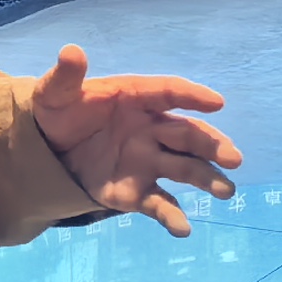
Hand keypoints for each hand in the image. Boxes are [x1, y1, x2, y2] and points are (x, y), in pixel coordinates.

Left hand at [28, 45, 242, 233]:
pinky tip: (183, 229)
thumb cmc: (60, 112)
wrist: (48, 148)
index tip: (217, 102)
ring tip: (225, 190)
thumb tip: (71, 52)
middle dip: (211, 145)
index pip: (168, 92)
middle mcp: (150, 129)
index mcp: (136, 98)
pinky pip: (158, 204)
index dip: (192, 95)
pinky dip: (171, 216)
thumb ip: (67, 75)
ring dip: (206, 178)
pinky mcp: (135, 192)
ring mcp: (146, 162)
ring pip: (183, 169)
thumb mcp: (55, 92)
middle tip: (233, 157)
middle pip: (186, 134)